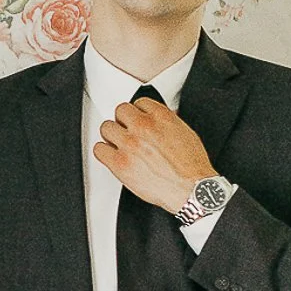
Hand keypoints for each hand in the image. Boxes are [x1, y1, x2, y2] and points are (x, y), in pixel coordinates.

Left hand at [93, 95, 213, 215]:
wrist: (190, 188)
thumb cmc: (191, 166)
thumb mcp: (185, 133)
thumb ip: (168, 123)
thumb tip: (160, 121)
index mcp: (162, 117)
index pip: (139, 102)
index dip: (138, 112)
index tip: (138, 120)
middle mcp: (144, 127)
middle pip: (120, 110)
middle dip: (123, 121)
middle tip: (126, 131)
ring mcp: (130, 144)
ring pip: (106, 127)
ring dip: (111, 135)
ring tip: (118, 143)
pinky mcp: (119, 163)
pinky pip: (99, 149)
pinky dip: (103, 152)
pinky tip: (111, 156)